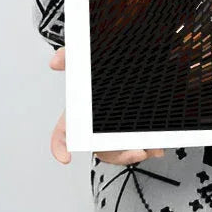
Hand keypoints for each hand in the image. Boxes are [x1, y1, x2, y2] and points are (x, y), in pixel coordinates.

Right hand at [48, 46, 165, 164]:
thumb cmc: (113, 62)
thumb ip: (73, 56)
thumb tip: (55, 61)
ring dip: (133, 153)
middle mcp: (98, 122)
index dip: (60, 145)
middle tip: (133, 151)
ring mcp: (116, 126)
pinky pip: (136, 144)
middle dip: (115, 154)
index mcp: (83, 110)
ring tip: (149, 149)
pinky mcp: (134, 126)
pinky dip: (147, 148)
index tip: (65, 156)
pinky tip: (156, 146)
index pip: (65, 131)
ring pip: (118, 150)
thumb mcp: (93, 57)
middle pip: (99, 148)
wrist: (142, 57)